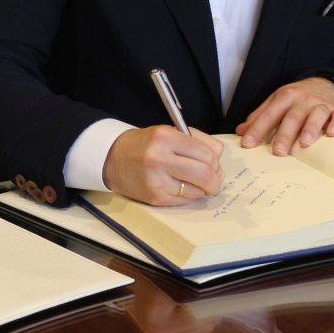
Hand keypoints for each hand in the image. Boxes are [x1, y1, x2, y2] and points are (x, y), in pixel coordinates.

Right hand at [101, 126, 224, 205]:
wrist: (114, 158)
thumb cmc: (146, 144)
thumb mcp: (170, 131)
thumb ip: (198, 141)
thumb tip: (219, 159)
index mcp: (165, 137)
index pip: (207, 153)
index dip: (215, 160)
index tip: (213, 162)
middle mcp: (159, 158)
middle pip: (205, 174)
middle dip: (215, 179)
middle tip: (212, 177)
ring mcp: (157, 181)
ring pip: (198, 191)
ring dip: (203, 188)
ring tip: (195, 181)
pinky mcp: (155, 198)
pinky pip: (185, 200)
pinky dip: (190, 195)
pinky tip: (180, 186)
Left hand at [235, 76, 333, 155]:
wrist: (326, 84)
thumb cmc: (297, 98)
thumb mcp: (277, 102)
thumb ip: (259, 116)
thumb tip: (240, 132)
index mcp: (285, 97)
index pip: (269, 114)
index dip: (257, 129)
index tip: (247, 144)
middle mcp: (303, 99)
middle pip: (292, 117)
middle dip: (284, 134)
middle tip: (278, 152)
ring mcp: (321, 104)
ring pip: (316, 115)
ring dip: (310, 128)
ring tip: (304, 143)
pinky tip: (331, 134)